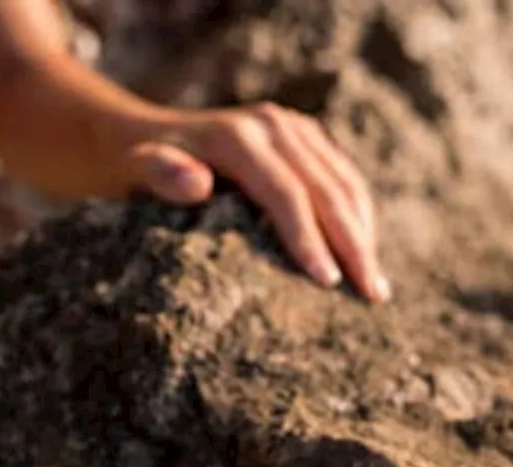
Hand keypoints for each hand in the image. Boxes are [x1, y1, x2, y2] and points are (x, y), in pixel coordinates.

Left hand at [112, 103, 388, 302]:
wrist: (142, 136)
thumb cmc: (137, 168)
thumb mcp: (138, 171)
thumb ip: (162, 174)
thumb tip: (197, 183)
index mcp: (238, 137)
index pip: (286, 193)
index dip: (310, 238)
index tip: (328, 283)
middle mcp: (273, 125)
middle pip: (327, 189)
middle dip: (353, 244)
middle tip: (371, 295)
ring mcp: (293, 128)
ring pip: (345, 183)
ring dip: (365, 234)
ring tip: (375, 288)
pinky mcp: (305, 138)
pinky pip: (342, 178)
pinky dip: (357, 217)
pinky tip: (363, 256)